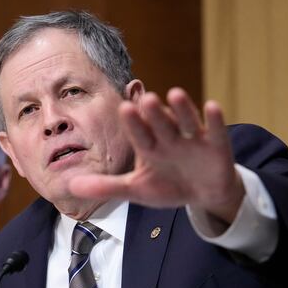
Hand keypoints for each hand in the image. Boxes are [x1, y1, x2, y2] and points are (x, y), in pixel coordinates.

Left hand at [68, 87, 244, 223]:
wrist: (203, 193)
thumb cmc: (168, 186)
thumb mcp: (136, 189)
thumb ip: (106, 187)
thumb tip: (70, 186)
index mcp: (149, 146)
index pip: (139, 134)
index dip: (133, 123)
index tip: (124, 108)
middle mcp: (170, 138)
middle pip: (161, 124)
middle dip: (154, 114)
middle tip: (145, 99)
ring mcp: (194, 139)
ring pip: (187, 121)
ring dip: (182, 109)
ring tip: (175, 94)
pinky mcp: (217, 145)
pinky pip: (216, 131)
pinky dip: (215, 121)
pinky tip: (213, 106)